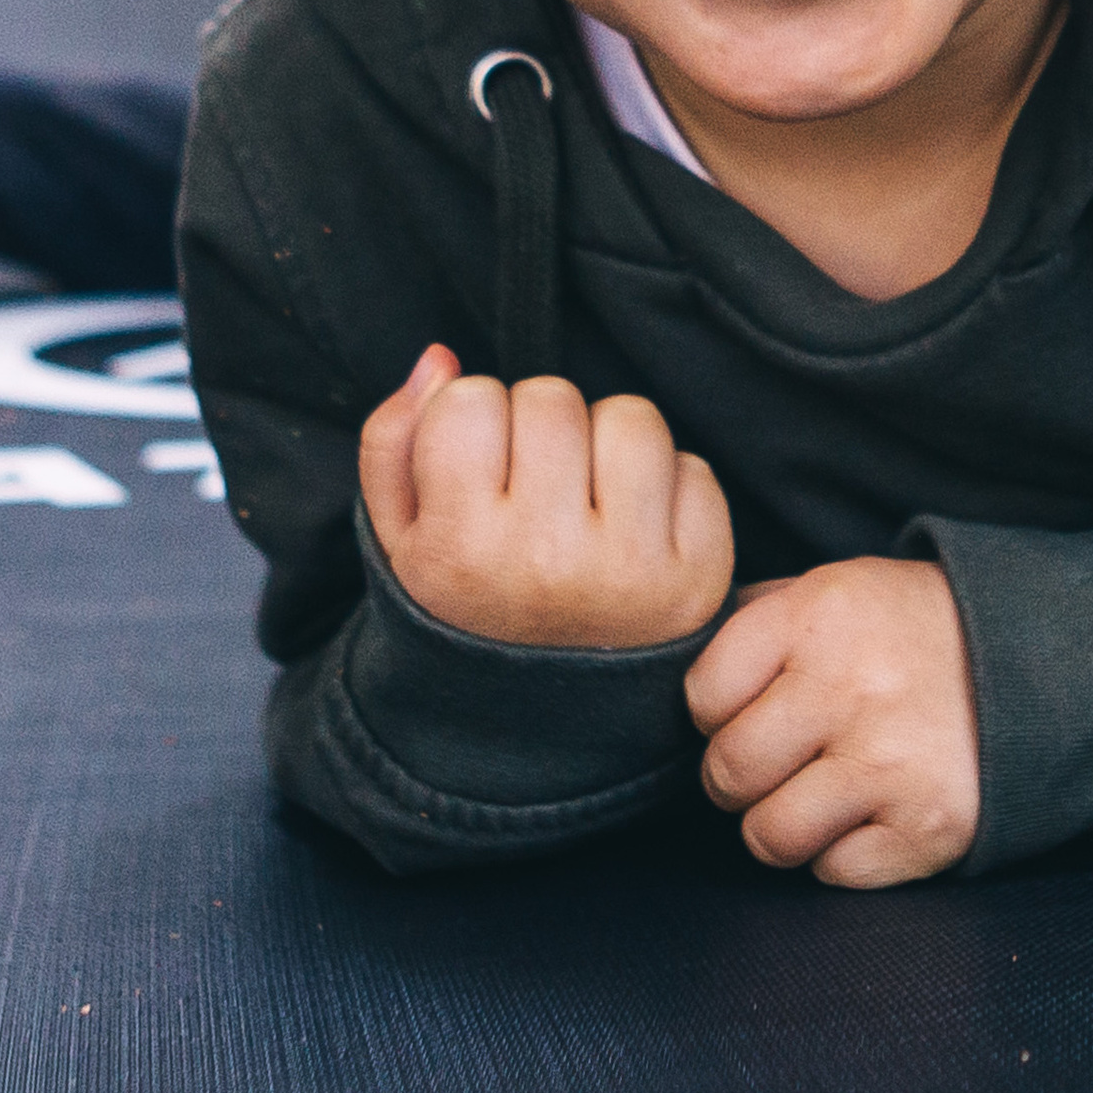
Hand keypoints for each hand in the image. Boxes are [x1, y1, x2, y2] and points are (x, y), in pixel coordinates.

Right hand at [359, 344, 734, 648]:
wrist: (537, 732)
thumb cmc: (464, 611)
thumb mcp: (398, 543)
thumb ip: (394, 442)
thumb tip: (441, 359)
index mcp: (460, 551)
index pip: (471, 400)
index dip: (473, 426)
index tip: (476, 477)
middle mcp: (545, 562)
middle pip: (553, 399)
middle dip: (541, 430)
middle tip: (534, 494)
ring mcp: (629, 573)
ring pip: (631, 419)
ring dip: (608, 446)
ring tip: (585, 506)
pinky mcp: (698, 581)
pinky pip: (694, 469)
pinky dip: (669, 489)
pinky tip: (634, 536)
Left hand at [686, 556, 980, 888]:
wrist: (1037, 660)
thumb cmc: (908, 629)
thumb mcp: (834, 589)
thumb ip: (754, 622)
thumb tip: (667, 662)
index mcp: (819, 613)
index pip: (702, 696)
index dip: (718, 710)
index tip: (752, 705)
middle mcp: (852, 686)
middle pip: (727, 774)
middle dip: (741, 777)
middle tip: (780, 759)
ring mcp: (892, 762)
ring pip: (769, 837)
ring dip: (784, 825)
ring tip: (820, 791)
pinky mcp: (929, 827)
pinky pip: (835, 873)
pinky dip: (845, 853)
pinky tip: (874, 810)